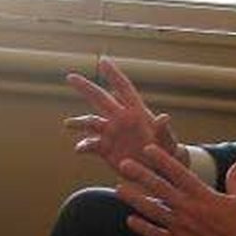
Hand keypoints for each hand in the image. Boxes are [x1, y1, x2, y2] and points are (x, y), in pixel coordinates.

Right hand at [64, 58, 185, 172]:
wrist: (157, 174)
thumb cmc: (166, 155)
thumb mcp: (167, 143)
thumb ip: (163, 131)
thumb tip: (164, 117)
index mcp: (137, 112)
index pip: (124, 88)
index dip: (113, 74)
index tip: (103, 60)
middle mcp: (121, 119)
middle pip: (101, 99)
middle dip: (86, 88)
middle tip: (70, 77)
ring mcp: (111, 134)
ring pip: (91, 122)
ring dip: (79, 122)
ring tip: (68, 124)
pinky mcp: (105, 149)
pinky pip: (90, 144)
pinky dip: (83, 146)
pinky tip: (80, 149)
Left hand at [115, 146, 235, 235]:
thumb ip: (235, 179)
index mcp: (202, 194)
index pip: (178, 172)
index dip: (162, 159)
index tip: (148, 149)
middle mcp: (187, 208)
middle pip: (159, 188)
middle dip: (140, 175)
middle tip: (123, 165)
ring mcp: (180, 227)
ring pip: (152, 210)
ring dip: (135, 199)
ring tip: (119, 189)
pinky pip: (156, 235)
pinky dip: (143, 228)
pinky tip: (130, 220)